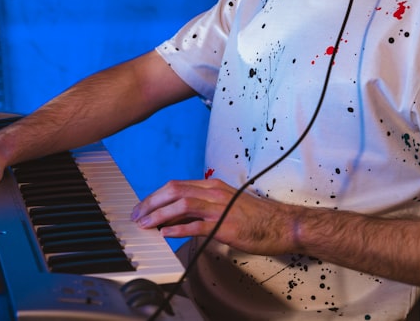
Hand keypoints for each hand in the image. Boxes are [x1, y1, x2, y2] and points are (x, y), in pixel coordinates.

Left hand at [130, 179, 298, 255]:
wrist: (282, 224)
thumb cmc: (256, 216)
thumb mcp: (225, 203)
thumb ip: (202, 207)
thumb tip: (177, 216)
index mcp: (212, 186)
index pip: (176, 185)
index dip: (155, 196)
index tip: (143, 206)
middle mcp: (213, 192)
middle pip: (173, 191)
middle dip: (151, 202)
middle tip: (138, 214)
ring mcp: (219, 208)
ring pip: (181, 205)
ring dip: (159, 214)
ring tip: (146, 224)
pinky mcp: (225, 225)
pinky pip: (196, 225)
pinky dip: (178, 228)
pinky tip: (166, 233)